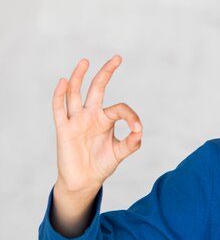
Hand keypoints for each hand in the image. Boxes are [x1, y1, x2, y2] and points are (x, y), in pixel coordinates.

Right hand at [53, 55, 142, 193]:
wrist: (84, 181)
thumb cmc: (101, 164)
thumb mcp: (120, 153)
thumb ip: (131, 143)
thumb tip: (140, 131)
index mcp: (105, 119)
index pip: (120, 108)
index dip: (131, 116)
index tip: (137, 128)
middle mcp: (91, 115)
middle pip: (97, 88)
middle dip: (106, 73)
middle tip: (117, 57)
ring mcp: (77, 120)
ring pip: (75, 94)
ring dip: (79, 77)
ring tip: (85, 61)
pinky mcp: (64, 129)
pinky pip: (59, 110)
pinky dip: (60, 95)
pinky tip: (63, 82)